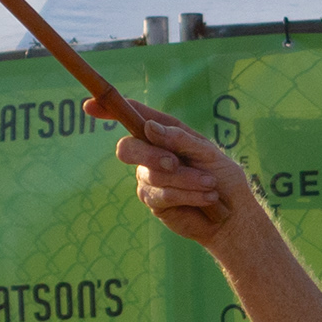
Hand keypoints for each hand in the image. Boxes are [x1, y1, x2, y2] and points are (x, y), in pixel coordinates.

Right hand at [109, 106, 255, 248]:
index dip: (109, 110)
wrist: (232, 214)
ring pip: (151, 174)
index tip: (89, 106)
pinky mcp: (154, 202)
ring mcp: (148, 178)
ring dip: (185, 180)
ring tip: (210, 186)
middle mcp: (150, 154)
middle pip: (127, 148)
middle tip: (176, 163)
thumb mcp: (206, 151)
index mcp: (164, 133)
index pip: (132, 117)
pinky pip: (160, 194)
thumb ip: (178, 139)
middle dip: (150, 155)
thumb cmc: (223, 177)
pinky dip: (186, 194)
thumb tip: (148, 128)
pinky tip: (206, 198)